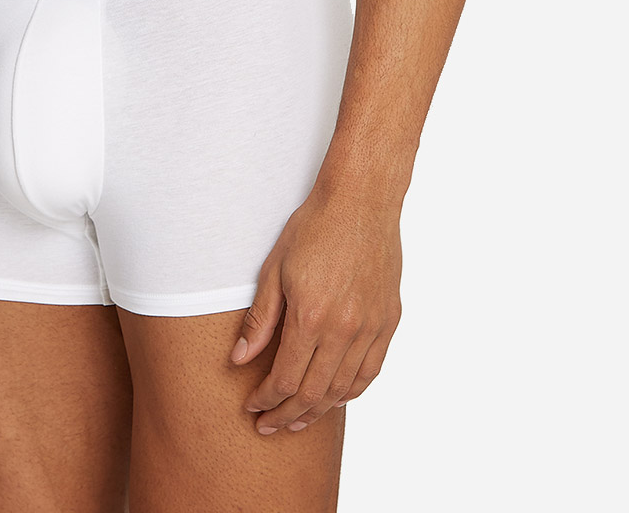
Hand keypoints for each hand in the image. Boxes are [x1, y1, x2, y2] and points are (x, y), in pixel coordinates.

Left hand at [229, 183, 402, 433]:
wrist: (361, 201)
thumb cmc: (314, 227)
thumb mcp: (275, 268)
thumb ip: (260, 319)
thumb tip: (240, 359)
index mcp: (311, 316)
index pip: (285, 378)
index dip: (266, 400)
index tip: (252, 407)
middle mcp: (344, 329)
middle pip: (313, 393)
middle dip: (287, 415)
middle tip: (269, 426)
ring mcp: (370, 327)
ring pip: (344, 389)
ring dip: (318, 411)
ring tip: (298, 420)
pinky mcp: (388, 321)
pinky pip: (371, 371)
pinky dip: (352, 392)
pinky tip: (336, 398)